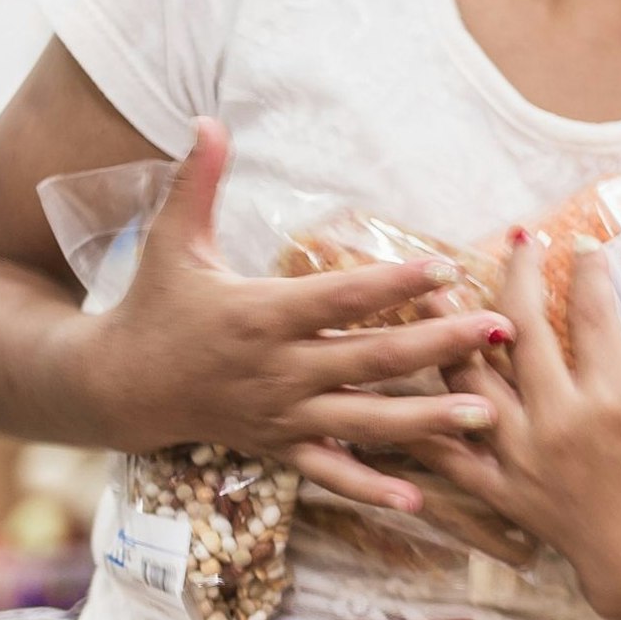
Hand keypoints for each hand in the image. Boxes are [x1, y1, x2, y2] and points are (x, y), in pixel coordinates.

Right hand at [81, 121, 512, 513]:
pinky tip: (421, 501)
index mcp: (260, 316)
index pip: (339, 297)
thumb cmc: (153, 305)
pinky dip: (372, 489)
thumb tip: (208, 118)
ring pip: (367, 421)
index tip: (446, 265)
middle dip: (440, 345)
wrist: (119, 386)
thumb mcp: (170, 241)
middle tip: (501, 332)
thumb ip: (198, 181)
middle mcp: (278, 370)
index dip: (392, 282)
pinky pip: (333, 472)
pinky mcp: (282, 446)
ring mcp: (283, 414)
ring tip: (489, 415)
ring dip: (429, 421)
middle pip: (372, 359)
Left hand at [418, 231, 620, 619]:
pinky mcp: (501, 487)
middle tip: (520, 243)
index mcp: (617, 404)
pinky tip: (406, 381)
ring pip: (471, 379)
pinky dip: (423, 416)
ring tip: (441, 288)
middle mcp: (562, 422)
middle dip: (519, 275)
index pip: (596, 316)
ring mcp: (523, 456)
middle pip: (523, 330)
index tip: (586, 241)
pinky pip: (448, 448)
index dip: (590, 271)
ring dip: (453, 329)